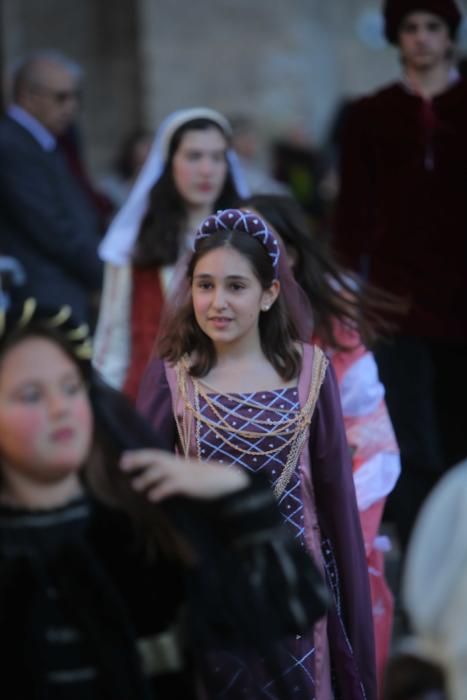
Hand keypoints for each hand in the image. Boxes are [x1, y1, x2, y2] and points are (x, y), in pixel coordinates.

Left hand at [120, 449, 248, 501]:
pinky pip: (173, 485)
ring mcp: (185, 473)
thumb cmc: (209, 481)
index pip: (155, 455)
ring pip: (162, 471)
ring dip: (147, 478)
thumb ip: (175, 476)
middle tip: (122, 464)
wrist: (230, 481)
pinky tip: (153, 497)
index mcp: (178, 462)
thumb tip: (159, 483)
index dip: (139, 455)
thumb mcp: (190, 475)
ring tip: (136, 486)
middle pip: (155, 458)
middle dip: (139, 460)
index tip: (123, 458)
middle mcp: (179, 465)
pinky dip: (161, 490)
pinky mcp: (191, 484)